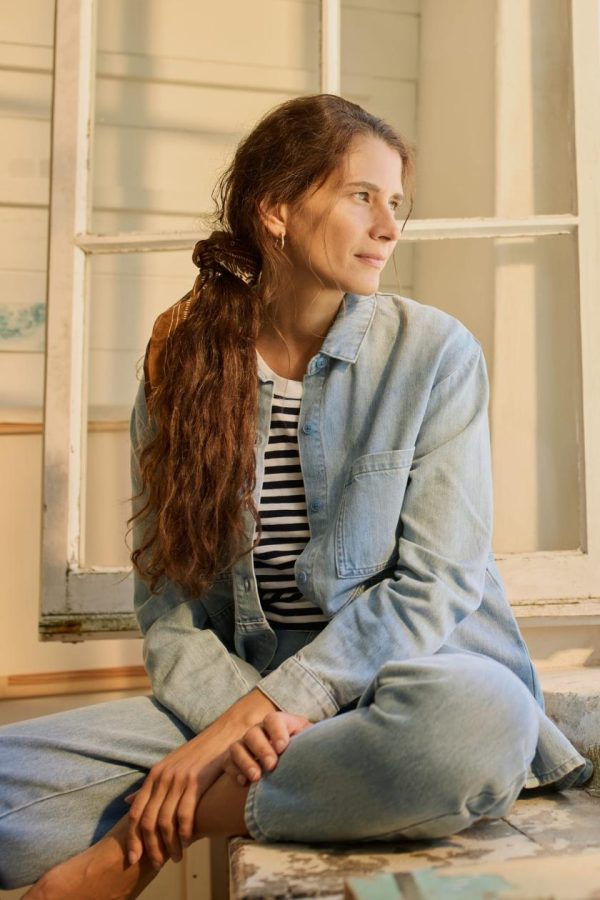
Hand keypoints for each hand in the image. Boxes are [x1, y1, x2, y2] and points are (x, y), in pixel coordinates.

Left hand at [123, 736, 226, 870]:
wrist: (222, 735)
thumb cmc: (197, 753)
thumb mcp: (169, 766)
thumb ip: (149, 786)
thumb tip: (127, 802)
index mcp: (154, 775)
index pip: (136, 812)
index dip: (132, 838)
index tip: (134, 858)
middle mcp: (162, 777)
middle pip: (148, 821)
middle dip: (151, 847)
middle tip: (158, 863)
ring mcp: (178, 779)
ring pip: (165, 821)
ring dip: (169, 844)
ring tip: (176, 857)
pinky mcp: (195, 781)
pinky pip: (184, 814)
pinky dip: (184, 832)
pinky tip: (188, 841)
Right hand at [223, 711, 312, 785]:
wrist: (298, 768)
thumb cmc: (307, 754)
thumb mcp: (312, 744)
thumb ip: (312, 742)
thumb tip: (322, 744)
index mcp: (281, 724)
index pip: (273, 719)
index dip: (276, 732)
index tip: (283, 748)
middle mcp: (260, 732)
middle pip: (253, 732)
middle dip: (261, 749)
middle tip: (272, 765)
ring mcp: (246, 746)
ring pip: (237, 746)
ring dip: (245, 761)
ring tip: (257, 777)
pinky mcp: (235, 761)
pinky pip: (228, 762)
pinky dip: (234, 771)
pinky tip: (244, 783)